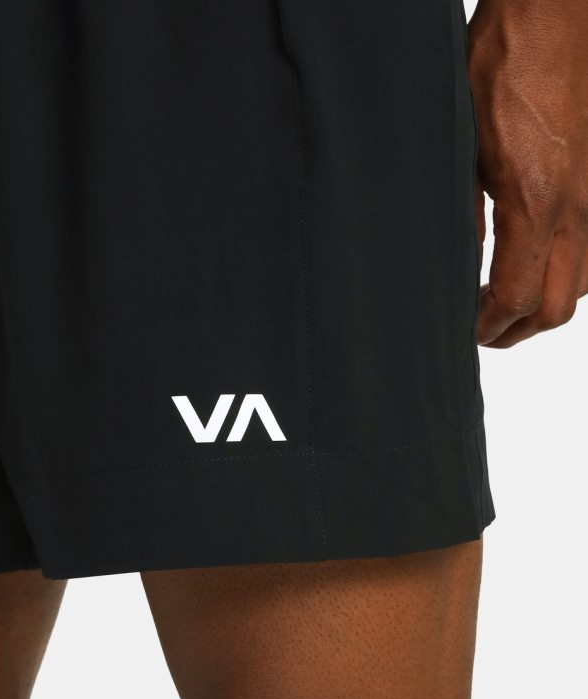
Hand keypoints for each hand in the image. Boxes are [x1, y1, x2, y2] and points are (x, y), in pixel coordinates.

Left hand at [468, 0, 587, 346]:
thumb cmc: (506, 62)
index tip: (467, 331)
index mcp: (536, 202)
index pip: (515, 297)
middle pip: (557, 307)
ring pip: (584, 284)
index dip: (488, 326)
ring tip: (506, 301)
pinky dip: (570, 273)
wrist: (559, 12)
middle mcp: (579, 208)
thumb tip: (460, 260)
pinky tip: (539, 262)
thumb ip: (466, 213)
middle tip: (485, 330)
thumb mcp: (463, 147)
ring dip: (544, 303)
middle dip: (518, 330)